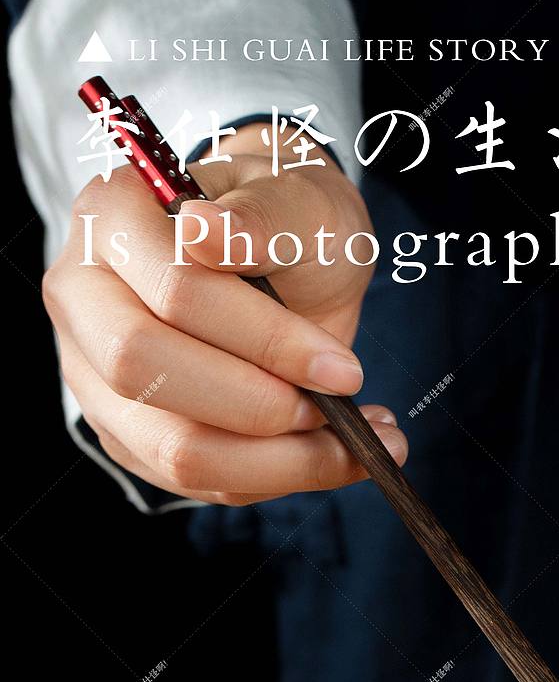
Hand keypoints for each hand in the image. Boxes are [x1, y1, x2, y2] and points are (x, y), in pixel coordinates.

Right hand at [42, 125, 405, 503]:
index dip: (265, 342)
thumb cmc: (288, 223)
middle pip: (145, 373)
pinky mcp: (128, 434)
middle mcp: (82, 299)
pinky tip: (328, 456)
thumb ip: (260, 215)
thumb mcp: (298, 201)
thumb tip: (204, 232)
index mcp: (110, 220)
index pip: (176, 293)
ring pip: (172, 449)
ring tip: (353, 448)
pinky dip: (271, 478)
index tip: (344, 370)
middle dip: (260, 406)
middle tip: (338, 405)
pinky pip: (196, 481)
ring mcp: (93, 374)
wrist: (288, 261)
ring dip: (277, 462)